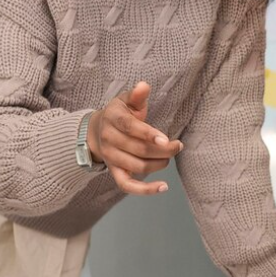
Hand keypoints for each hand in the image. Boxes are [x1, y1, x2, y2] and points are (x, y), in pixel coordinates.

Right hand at [86, 81, 182, 195]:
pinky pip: (127, 185)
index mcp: (112, 119)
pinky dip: (145, 190)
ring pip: (137, 166)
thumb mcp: (126, 101)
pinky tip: (163, 187)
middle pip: (138, 150)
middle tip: (178, 146)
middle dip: (163, 150)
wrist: (97, 131)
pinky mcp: (114, 172)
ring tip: (170, 156)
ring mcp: (110, 158)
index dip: (149, 134)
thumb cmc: (120, 114)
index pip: (130, 128)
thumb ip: (137, 95)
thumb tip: (144, 86)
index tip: (167, 140)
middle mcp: (109, 140)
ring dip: (159, 164)